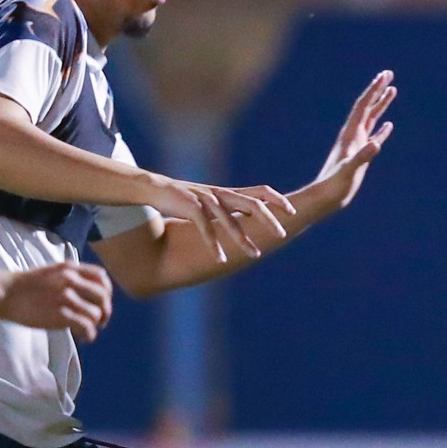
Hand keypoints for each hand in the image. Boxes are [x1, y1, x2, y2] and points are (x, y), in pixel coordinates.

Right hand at [2, 258, 114, 342]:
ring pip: (96, 314)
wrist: (6, 293)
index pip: (101, 277)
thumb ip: (71, 277)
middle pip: (103, 297)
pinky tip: (82, 337)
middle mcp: (71, 280)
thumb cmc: (26, 286)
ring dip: (94, 325)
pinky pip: (87, 327)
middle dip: (105, 311)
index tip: (101, 302)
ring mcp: (67, 297)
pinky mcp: (61, 314)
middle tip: (100, 321)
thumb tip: (87, 293)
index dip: (106, 292)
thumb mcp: (52, 272)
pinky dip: (89, 335)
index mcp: (70, 268)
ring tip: (86, 330)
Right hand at [145, 177, 295, 261]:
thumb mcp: (212, 202)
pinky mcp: (190, 207)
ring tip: (255, 255)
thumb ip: (230, 208)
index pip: (260, 191)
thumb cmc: (185, 197)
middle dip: (269, 219)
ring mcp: (206, 200)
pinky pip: (205, 229)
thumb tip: (248, 217)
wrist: (154, 187)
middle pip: (252, 204)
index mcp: (229, 193)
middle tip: (283, 235)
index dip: (277, 200)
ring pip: (230, 220)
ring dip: (243, 239)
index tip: (293, 211)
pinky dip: (214, 245)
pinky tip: (220, 260)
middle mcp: (221, 195)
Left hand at [308, 72, 396, 213]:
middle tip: (389, 74)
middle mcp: (352, 136)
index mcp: (350, 135)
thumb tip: (376, 144)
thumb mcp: (350, 171)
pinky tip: (389, 125)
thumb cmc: (335, 186)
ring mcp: (356, 145)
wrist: (324, 198)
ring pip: (371, 119)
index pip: (363, 107)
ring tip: (392, 90)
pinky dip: (382, 129)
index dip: (374, 91)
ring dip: (381, 104)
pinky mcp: (360, 155)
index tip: (385, 76)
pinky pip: (374, 137)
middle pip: (367, 107)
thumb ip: (362, 157)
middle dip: (377, 90)